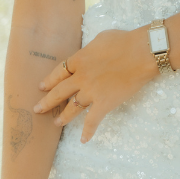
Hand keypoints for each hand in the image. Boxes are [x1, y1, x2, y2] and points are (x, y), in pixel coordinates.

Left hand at [34, 28, 156, 142]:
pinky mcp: (104, 103)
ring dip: (63, 116)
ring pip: (73, 107)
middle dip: (47, 101)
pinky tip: (84, 139)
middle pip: (60, 92)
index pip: (59, 72)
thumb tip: (90, 55)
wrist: (141, 53)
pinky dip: (88, 131)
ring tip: (56, 123)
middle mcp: (81, 77)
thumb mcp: (100, 39)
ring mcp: (91, 92)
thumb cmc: (124, 42)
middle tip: (38, 109)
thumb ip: (90, 50)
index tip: (42, 87)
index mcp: (79, 60)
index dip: (49, 80)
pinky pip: (93, 120)